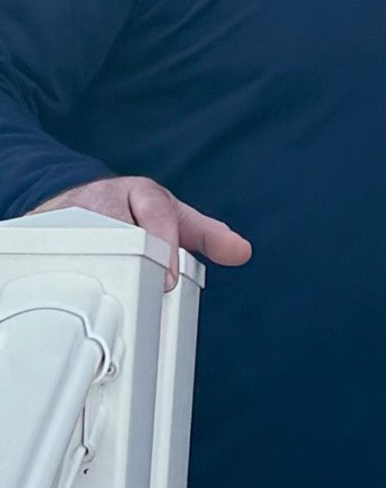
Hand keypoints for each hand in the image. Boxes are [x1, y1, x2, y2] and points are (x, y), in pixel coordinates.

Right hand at [34, 177, 250, 291]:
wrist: (78, 196)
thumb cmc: (132, 212)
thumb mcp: (172, 218)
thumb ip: (206, 235)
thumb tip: (242, 251)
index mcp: (142, 193)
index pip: (156, 212)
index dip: (164, 244)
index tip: (168, 280)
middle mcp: (105, 198)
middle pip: (115, 227)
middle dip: (127, 258)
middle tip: (138, 290)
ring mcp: (69, 213)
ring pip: (78, 239)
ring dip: (90, 266)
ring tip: (100, 294)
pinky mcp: (40, 228)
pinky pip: (44, 247)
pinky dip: (53, 267)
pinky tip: (60, 286)